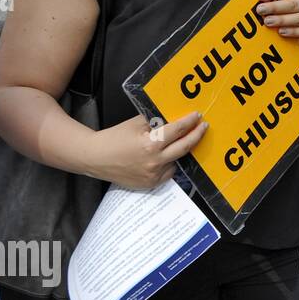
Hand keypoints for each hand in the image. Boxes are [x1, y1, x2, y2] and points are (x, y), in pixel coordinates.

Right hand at [89, 111, 207, 188]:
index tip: (197, 116)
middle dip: (196, 135)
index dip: (189, 122)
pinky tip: (167, 155)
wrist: (95, 158)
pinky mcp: (150, 184)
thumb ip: (157, 121)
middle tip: (203, 127)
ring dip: (182, 150)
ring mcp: (153, 175)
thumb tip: (175, 118)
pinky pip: (169, 172)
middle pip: (184, 147)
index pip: (178, 131)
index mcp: (150, 144)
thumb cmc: (114, 138)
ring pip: (177, 160)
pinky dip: (170, 163)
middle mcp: (154, 162)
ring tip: (184, 140)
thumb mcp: (136, 124)